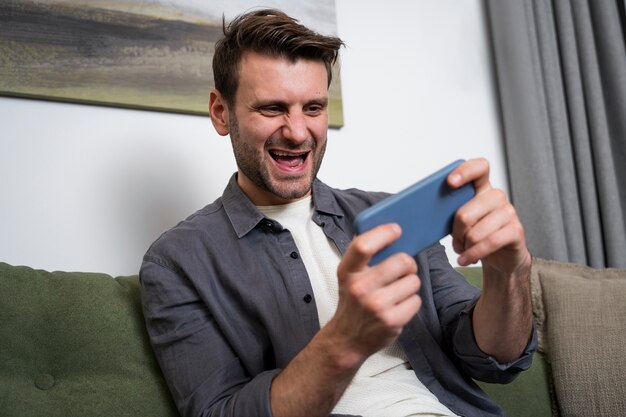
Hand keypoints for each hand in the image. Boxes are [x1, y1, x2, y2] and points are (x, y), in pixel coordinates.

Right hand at [329, 224, 421, 365]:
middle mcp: (360, 288)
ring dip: (410, 284)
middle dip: (408, 263)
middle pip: (400, 261)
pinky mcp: (391, 321)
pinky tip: (399, 306)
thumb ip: (363, 257)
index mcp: (348, 272)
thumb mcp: (349, 277)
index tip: (397, 230)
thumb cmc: (353, 302)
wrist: (346, 339)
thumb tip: (388, 231)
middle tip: (405, 269)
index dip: (384, 233)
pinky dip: (411, 301)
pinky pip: (416, 300)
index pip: (364, 245)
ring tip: (398, 291)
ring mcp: (376, 306)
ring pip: (413, 281)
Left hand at [448, 158, 530, 275]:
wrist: (501, 256)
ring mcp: (509, 212)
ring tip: (463, 250)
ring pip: (476, 231)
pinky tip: (466, 259)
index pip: (479, 168)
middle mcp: (497, 197)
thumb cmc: (477, 234)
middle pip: (466, 211)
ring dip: (465, 246)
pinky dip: (473, 254)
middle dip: (456, 232)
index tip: (450, 182)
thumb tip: (429, 211)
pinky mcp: (516, 230)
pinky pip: (490, 242)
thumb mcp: (460, 221)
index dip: (465, 171)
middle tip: (456, 240)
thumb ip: (449, 211)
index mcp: (481, 188)